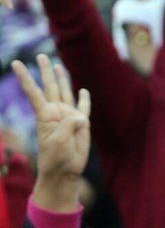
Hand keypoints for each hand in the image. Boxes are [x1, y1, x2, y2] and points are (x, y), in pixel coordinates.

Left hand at [12, 55, 90, 211]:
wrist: (65, 171)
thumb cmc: (56, 159)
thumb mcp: (58, 143)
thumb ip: (69, 126)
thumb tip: (81, 116)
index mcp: (46, 115)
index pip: (34, 92)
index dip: (25, 78)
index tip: (16, 64)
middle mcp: (56, 112)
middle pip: (51, 87)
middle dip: (45, 71)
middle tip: (40, 56)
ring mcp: (69, 117)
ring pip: (66, 93)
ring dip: (62, 79)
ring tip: (57, 65)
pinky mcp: (82, 125)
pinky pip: (84, 108)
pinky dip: (84, 99)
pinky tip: (82, 90)